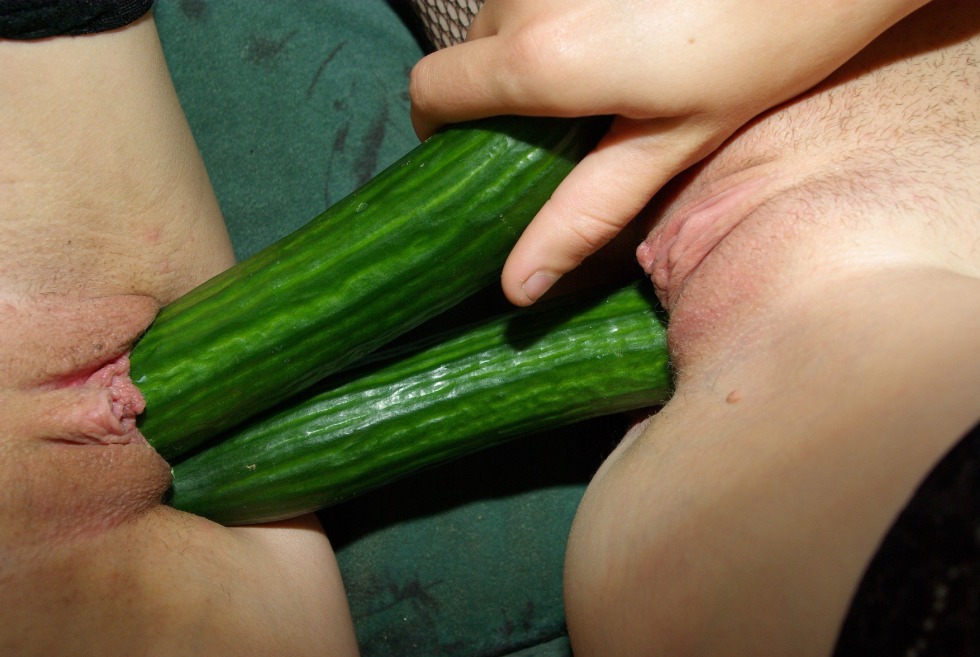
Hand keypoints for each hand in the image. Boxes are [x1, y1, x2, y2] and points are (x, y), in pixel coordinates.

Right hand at [410, 0, 929, 304]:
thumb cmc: (765, 47)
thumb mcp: (674, 141)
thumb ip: (585, 209)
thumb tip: (516, 285)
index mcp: (541, 58)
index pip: (432, 89)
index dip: (439, 125)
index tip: (473, 149)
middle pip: (470, 47)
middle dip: (502, 83)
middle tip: (574, 110)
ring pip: (505, 5)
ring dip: (532, 35)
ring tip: (612, 54)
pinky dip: (560, 1)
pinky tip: (624, 12)